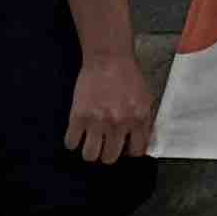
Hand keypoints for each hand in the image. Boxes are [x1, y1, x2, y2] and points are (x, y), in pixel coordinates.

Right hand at [66, 52, 156, 167]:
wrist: (109, 58)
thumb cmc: (128, 76)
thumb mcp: (145, 98)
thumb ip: (144, 122)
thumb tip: (143, 143)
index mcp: (139, 118)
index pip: (135, 151)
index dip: (127, 152)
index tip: (122, 148)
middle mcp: (119, 123)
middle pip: (109, 157)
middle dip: (106, 153)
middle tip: (103, 145)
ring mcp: (98, 121)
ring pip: (89, 155)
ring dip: (89, 151)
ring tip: (90, 141)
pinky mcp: (78, 116)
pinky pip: (71, 142)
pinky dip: (72, 141)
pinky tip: (77, 132)